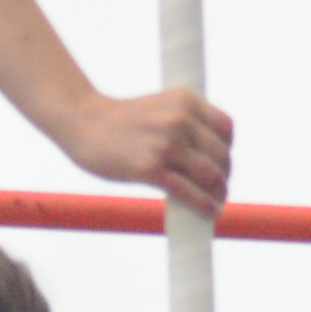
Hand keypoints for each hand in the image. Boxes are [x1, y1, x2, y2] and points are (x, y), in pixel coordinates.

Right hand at [60, 89, 234, 214]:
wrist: (82, 122)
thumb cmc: (121, 120)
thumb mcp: (160, 107)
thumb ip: (185, 123)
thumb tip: (211, 160)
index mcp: (185, 100)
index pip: (226, 129)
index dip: (228, 149)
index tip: (220, 163)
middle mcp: (178, 119)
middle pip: (221, 155)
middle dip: (224, 175)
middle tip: (219, 188)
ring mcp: (164, 144)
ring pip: (209, 175)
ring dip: (219, 193)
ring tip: (217, 202)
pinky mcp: (149, 168)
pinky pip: (187, 191)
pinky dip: (203, 204)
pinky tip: (209, 211)